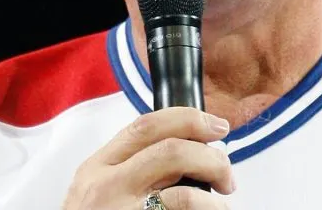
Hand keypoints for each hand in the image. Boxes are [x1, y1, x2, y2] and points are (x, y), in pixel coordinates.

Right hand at [62, 106, 234, 208]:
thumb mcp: (95, 191)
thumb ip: (128, 168)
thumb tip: (187, 153)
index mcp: (97, 168)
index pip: (146, 126)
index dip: (188, 119)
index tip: (215, 126)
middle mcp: (108, 188)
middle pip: (172, 151)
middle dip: (211, 157)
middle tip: (226, 173)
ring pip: (185, 193)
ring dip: (215, 197)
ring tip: (221, 205)